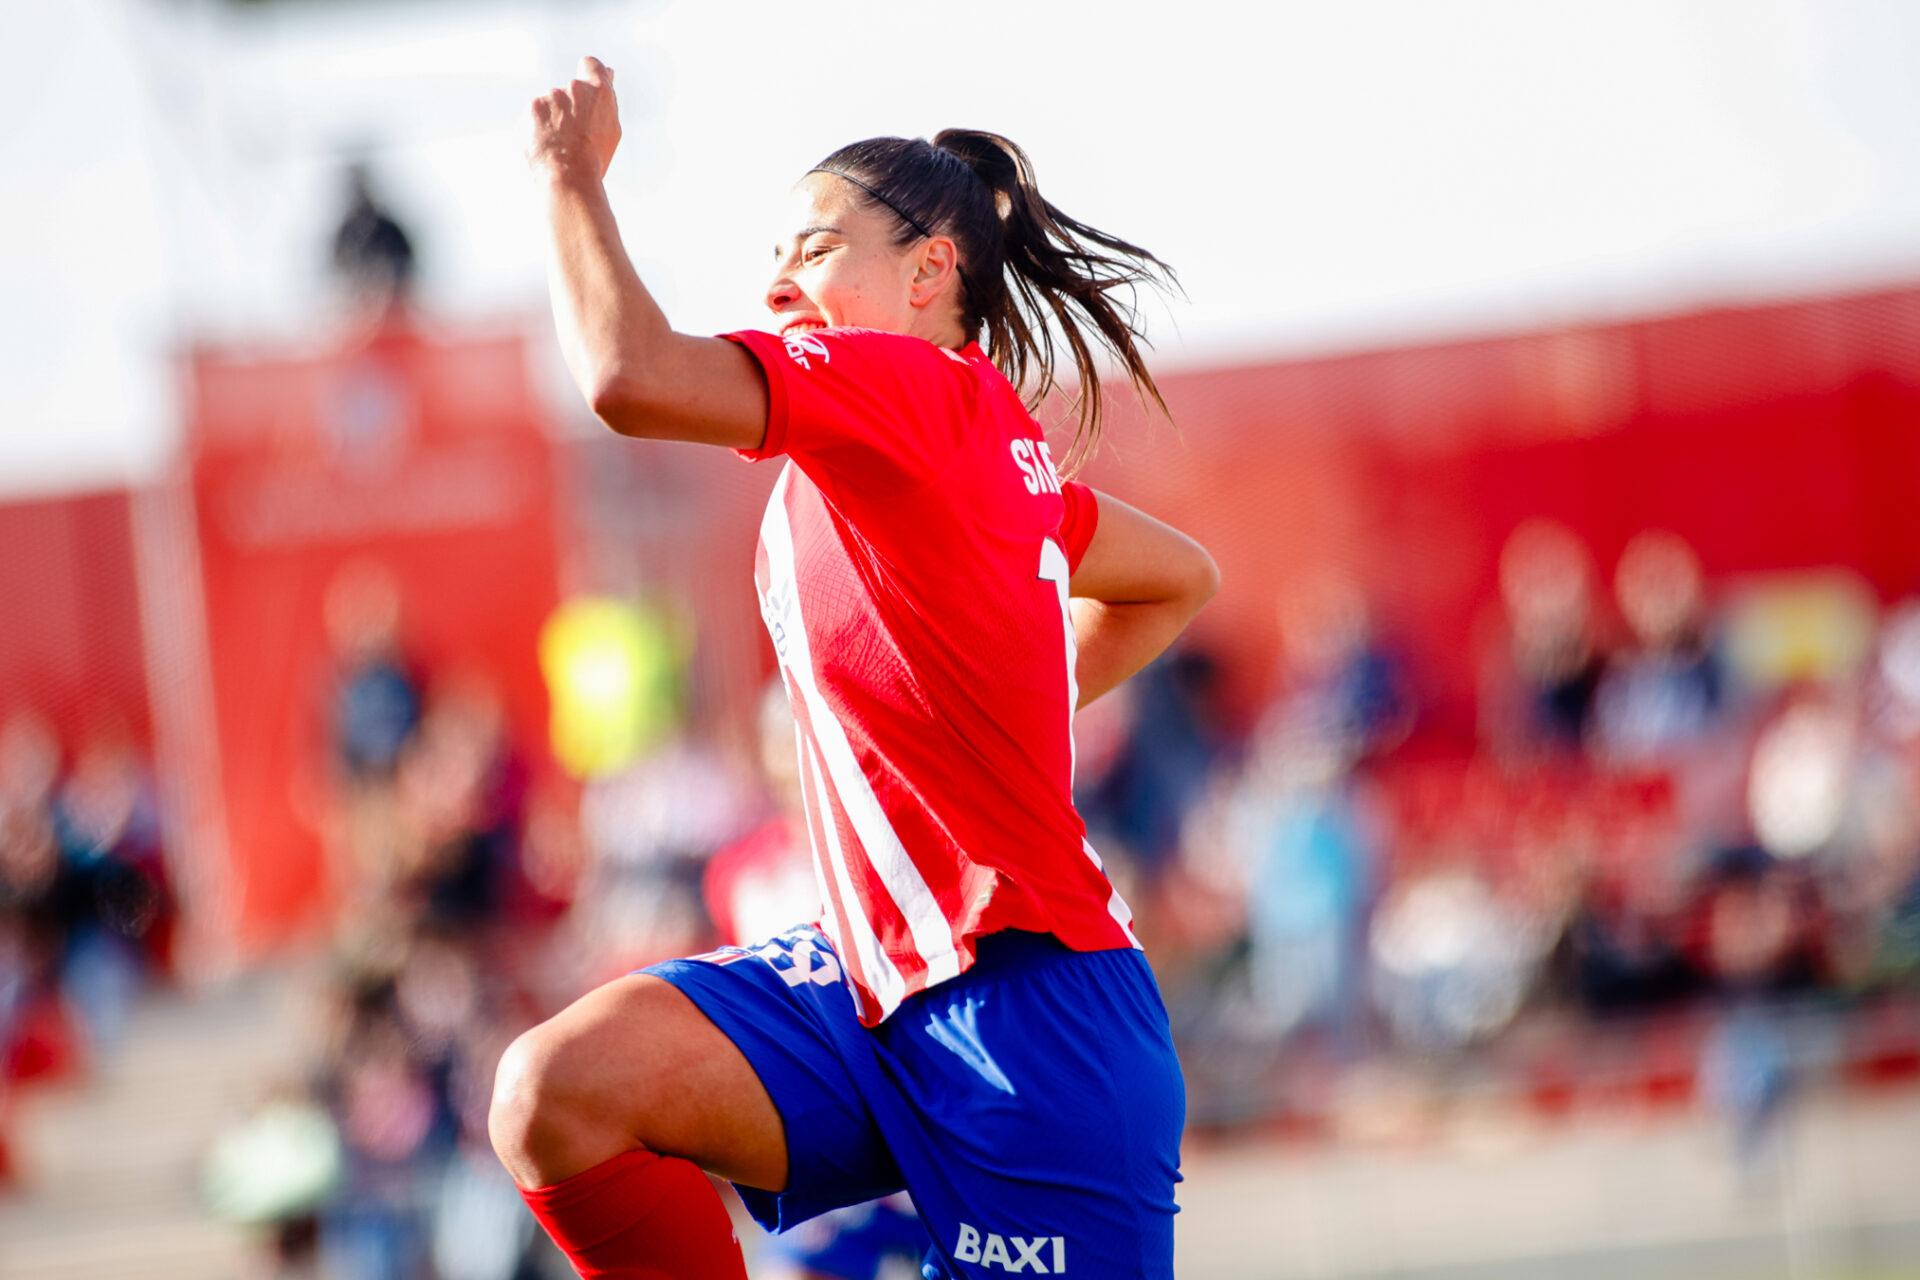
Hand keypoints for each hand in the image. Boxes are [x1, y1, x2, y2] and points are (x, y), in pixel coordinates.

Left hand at [529, 56, 621, 180]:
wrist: (568, 175)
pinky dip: (538, 130)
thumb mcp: (611, 128)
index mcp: (599, 90)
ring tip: (561, 147)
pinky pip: (534, 117)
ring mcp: (550, 97)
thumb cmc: (594, 157)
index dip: (588, 73)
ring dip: (553, 121)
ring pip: (551, 106)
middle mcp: (573, 88)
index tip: (587, 87)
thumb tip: (608, 73)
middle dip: (571, 109)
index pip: (590, 65)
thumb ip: (606, 98)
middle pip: (570, 93)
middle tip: (576, 136)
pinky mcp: (531, 109)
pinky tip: (546, 147)